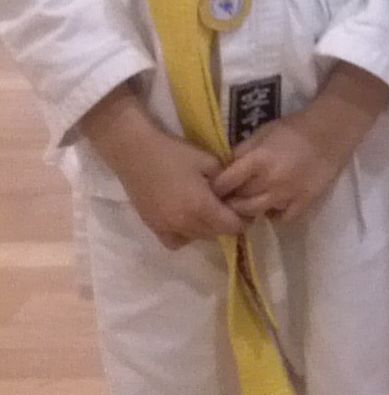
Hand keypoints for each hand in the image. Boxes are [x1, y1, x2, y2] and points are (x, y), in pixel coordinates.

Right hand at [77, 86, 243, 250]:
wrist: (135, 153)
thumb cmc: (175, 153)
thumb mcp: (210, 162)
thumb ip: (227, 182)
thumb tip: (236, 194)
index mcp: (200, 208)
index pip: (231, 226)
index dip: (244, 219)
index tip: (247, 207)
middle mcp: (183, 224)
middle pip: (215, 234)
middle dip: (227, 223)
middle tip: (231, 206)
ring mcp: (165, 227)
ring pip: (197, 238)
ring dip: (208, 229)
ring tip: (211, 211)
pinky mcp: (152, 226)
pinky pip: (175, 241)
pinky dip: (186, 235)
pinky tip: (188, 219)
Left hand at [212, 64, 388, 222]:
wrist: (333, 130)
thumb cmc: (295, 128)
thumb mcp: (263, 132)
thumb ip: (242, 151)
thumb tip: (223, 169)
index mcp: (259, 159)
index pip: (225, 183)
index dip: (215, 187)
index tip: (212, 188)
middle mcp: (270, 180)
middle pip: (237, 201)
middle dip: (229, 200)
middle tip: (229, 197)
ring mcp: (288, 194)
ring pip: (255, 213)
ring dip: (248, 210)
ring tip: (248, 202)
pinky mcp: (305, 202)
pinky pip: (282, 218)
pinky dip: (274, 214)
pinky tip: (274, 205)